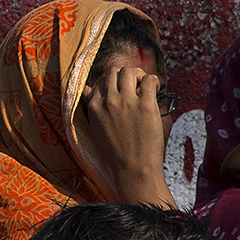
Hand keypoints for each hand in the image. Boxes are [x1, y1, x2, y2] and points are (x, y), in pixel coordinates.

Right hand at [81, 65, 172, 205]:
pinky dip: (153, 81)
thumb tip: (84, 88)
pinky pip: (149, 80)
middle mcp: (108, 101)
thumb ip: (90, 105)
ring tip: (144, 87)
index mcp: (94, 107)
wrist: (133, 168)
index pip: (100, 81)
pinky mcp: (146, 105)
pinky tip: (155, 91)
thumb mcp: (96, 128)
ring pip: (129, 71)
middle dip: (125, 75)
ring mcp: (126, 102)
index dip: (112, 83)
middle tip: (135, 86)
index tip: (121, 91)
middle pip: (114, 71)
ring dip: (138, 75)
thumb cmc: (116, 151)